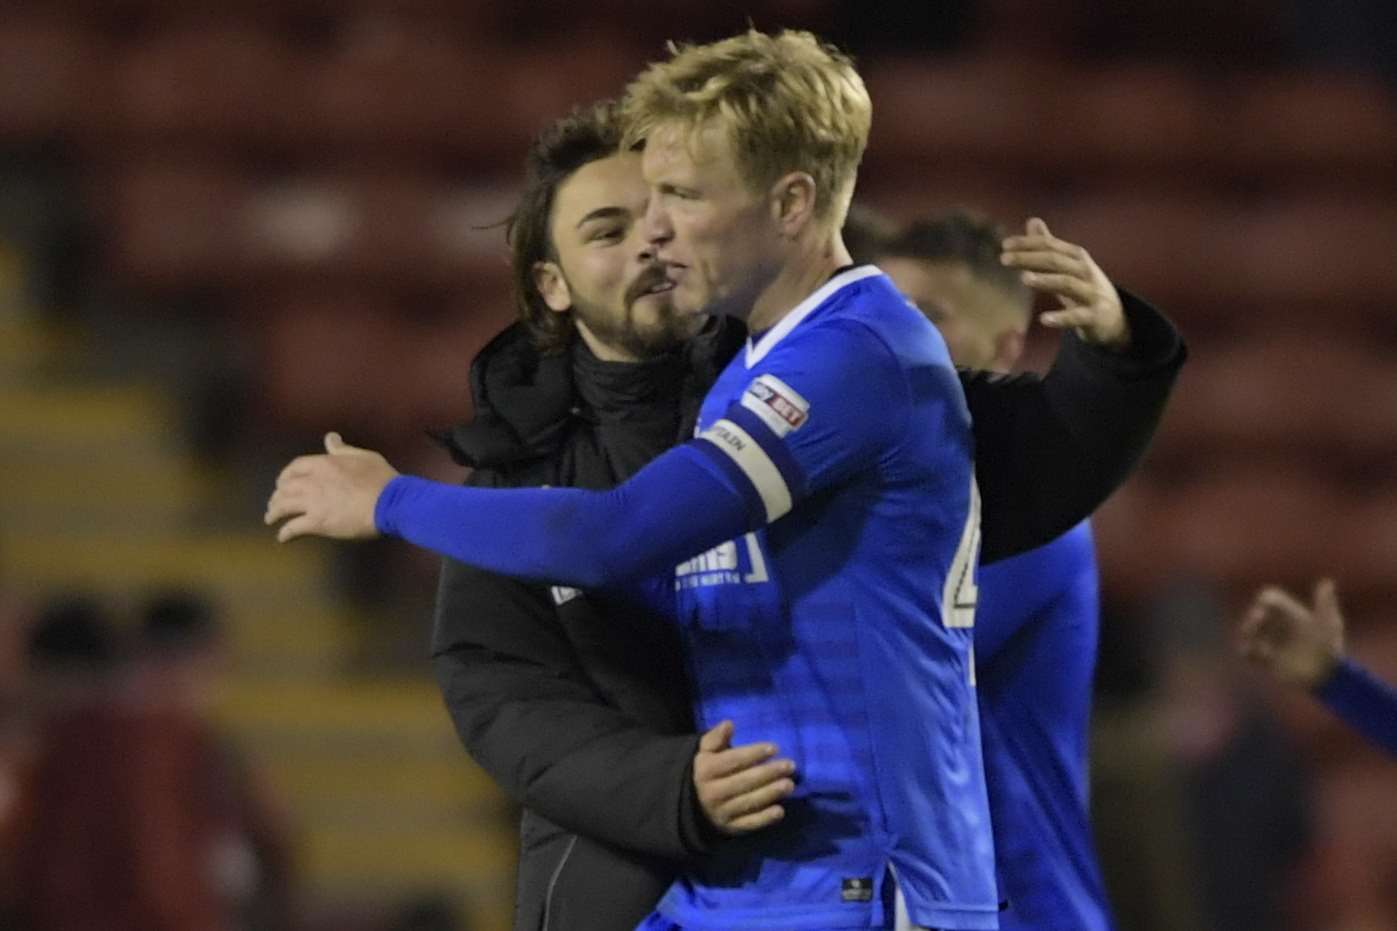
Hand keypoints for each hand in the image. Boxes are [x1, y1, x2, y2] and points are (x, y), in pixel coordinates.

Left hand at [264, 432, 398, 542]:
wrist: (390, 503)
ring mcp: (313, 503)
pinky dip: (285, 533)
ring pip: (283, 506)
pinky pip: (293, 528)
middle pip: (285, 487)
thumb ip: (343, 449)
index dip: (286, 475)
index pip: (295, 467)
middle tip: (275, 502)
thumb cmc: (381, 479)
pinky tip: (282, 538)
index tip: (283, 482)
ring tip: (270, 519)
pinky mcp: (317, 523)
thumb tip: (329, 437)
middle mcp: (312, 482)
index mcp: (323, 464)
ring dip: (274, 513)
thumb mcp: (364, 456)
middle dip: (277, 495)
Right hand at [693, 720, 795, 834]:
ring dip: (770, 794)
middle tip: (790, 765)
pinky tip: (780, 811)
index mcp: (705, 771)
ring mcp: (721, 812)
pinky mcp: (731, 828)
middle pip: (743, 782)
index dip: (753, 754)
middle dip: (768, 773)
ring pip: (748, 802)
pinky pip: (749, 824)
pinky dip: (764, 819)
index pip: (732, 761)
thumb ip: (716, 737)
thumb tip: (728, 724)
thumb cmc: (708, 771)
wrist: (694, 805)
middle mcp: (712, 793)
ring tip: (789, 784)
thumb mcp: (706, 752)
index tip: (774, 748)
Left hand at [1001, 218, 1129, 350]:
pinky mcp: (1094, 316)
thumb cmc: (1083, 287)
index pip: (1050, 246)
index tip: (1004, 245)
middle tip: (1004, 259)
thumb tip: (1032, 221)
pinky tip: (1044, 319)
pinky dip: (1061, 318)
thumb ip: (1048, 246)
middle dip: (1030, 258)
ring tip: (1024, 279)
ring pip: (1067, 283)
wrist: (1113, 317)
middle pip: (1056, 261)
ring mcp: (1091, 293)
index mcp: (1076, 257)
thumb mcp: (1066, 265)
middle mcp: (1084, 271)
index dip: (1028, 244)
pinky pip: (1077, 316)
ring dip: (1046, 280)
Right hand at [1238, 579, 1346, 688]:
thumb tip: (1327, 582)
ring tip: (1250, 644)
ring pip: (1250, 633)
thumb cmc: (1331, 648)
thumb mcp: (1329, 624)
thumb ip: (1326, 604)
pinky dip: (1247, 652)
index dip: (1264, 603)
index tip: (1263, 612)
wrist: (1328, 677)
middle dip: (1251, 620)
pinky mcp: (1269, 660)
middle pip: (1256, 615)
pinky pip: (1250, 653)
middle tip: (1252, 629)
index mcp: (1291, 614)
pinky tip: (1254, 656)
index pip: (1270, 599)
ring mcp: (1274, 643)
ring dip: (1247, 636)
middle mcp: (1280, 626)